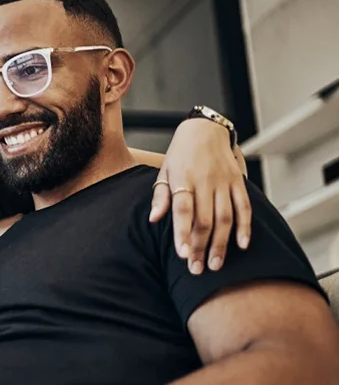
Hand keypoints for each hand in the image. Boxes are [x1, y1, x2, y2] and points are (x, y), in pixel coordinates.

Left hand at [149, 118, 251, 274]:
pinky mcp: (238, 182)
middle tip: (197, 269)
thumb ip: (160, 196)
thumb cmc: (180, 155)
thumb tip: (154, 219)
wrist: (205, 130)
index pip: (183, 210)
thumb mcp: (164, 170)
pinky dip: (245, 226)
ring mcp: (224, 182)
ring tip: (216, 264)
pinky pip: (244, 206)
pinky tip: (242, 245)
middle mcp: (205, 181)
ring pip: (225, 218)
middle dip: (201, 247)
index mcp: (183, 178)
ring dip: (221, 243)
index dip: (182, 233)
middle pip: (204, 219)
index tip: (182, 254)